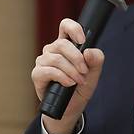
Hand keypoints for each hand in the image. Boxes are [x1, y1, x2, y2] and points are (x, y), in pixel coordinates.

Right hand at [32, 18, 104, 133]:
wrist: (72, 107)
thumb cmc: (80, 87)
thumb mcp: (94, 73)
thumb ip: (96, 60)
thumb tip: (88, 52)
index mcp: (66, 45)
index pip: (65, 26)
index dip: (73, 28)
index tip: (83, 40)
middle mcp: (53, 50)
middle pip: (62, 43)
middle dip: (76, 58)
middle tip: (84, 71)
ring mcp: (43, 61)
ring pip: (56, 58)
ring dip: (71, 71)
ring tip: (78, 81)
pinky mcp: (37, 74)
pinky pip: (48, 70)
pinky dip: (61, 77)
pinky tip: (68, 84)